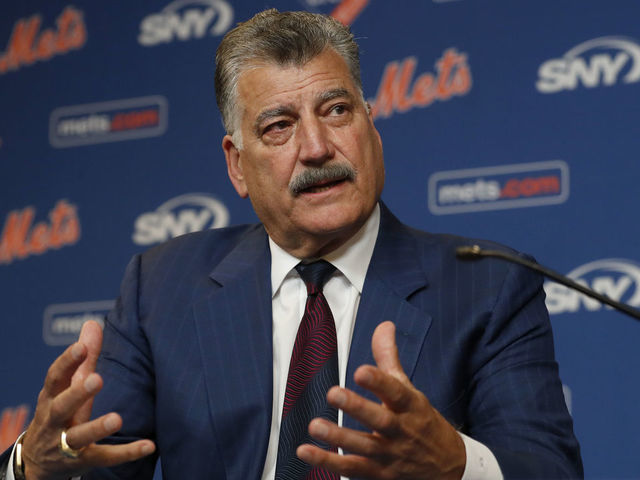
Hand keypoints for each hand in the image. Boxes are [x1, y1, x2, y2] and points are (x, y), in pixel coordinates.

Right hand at [20, 321, 154, 479]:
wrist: (38, 461)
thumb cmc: (59, 411)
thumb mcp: (65, 386)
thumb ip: (82, 358)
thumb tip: (92, 323)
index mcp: (51, 397)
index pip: (55, 377)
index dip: (67, 361)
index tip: (82, 346)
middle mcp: (55, 420)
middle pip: (62, 407)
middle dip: (78, 394)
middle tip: (96, 379)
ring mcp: (66, 444)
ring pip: (79, 437)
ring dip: (96, 427)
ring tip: (116, 418)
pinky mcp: (82, 462)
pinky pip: (105, 457)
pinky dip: (126, 453)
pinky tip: (149, 445)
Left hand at [297, 321, 465, 479]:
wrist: (448, 467)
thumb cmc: (422, 421)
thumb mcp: (409, 390)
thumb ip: (389, 358)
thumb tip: (384, 325)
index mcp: (410, 406)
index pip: (396, 392)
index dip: (379, 382)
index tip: (362, 371)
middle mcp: (401, 430)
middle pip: (380, 420)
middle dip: (357, 407)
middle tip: (334, 393)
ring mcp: (390, 454)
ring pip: (364, 447)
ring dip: (338, 438)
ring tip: (315, 426)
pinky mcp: (379, 474)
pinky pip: (352, 469)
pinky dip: (328, 462)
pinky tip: (307, 451)